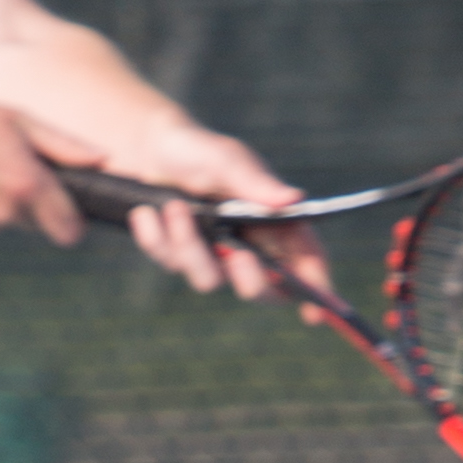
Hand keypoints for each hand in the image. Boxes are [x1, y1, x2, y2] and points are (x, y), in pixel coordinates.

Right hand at [0, 91, 85, 244]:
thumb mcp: (14, 119)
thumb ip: (62, 146)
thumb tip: (102, 160)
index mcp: (26, 184)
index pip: (70, 229)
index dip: (75, 220)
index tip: (73, 209)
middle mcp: (6, 212)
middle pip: (41, 224)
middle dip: (39, 205)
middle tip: (18, 170)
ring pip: (10, 221)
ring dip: (6, 202)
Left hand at [55, 126, 334, 305]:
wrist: (149, 147)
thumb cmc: (201, 150)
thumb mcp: (228, 161)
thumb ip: (256, 183)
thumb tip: (293, 198)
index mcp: (277, 223)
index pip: (307, 262)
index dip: (318, 291)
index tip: (314, 315)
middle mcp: (249, 246)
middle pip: (263, 290)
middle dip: (252, 281)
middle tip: (241, 257)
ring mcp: (213, 256)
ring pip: (209, 280)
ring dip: (189, 246)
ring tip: (174, 208)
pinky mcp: (178, 256)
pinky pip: (169, 262)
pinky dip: (157, 238)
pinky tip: (145, 214)